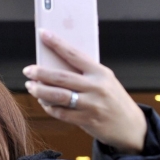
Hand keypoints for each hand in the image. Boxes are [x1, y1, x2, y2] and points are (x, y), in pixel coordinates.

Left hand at [23, 29, 146, 153]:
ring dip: (40, 90)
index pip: (74, 54)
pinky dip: (49, 106)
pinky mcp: (87, 120)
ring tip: (30, 86)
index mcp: (99, 72)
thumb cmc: (111, 96)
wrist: (132, 126)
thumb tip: (53, 62)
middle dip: (41, 72)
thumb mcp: (103, 79)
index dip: (56, 43)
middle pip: (61, 77)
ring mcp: (92, 105)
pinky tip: (43, 101)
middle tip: (27, 70)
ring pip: (59, 96)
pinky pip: (62, 113)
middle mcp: (96, 87)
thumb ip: (82, 72)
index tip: (42, 33)